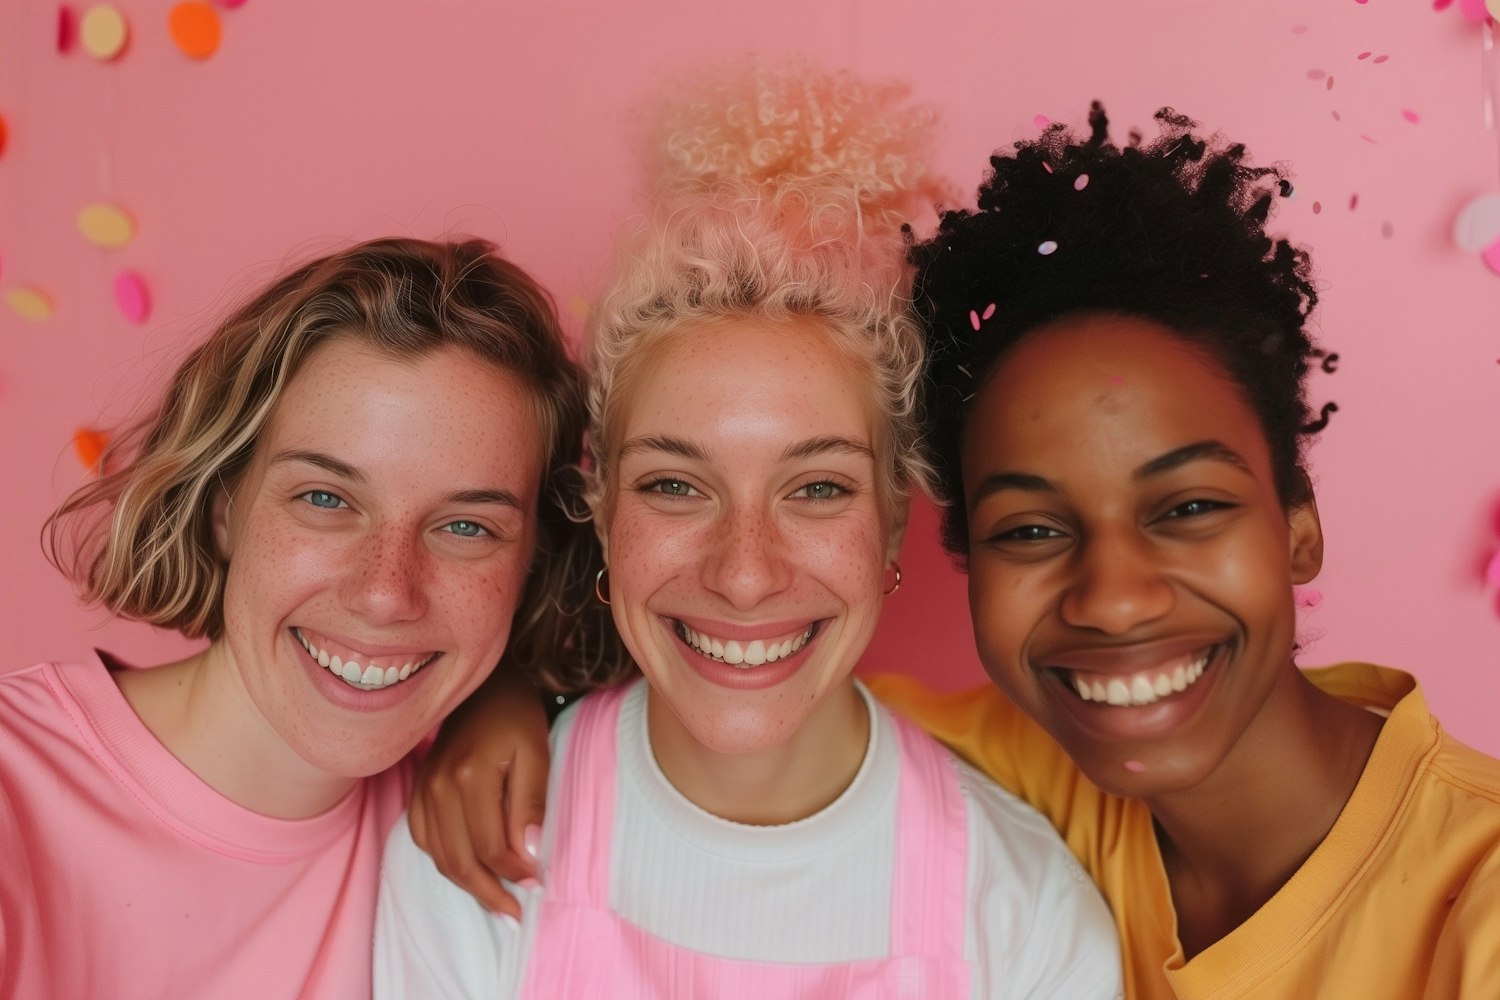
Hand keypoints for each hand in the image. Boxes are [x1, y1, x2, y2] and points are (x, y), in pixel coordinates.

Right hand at [408, 669, 550, 918]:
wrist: (483, 687)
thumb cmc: (516, 716)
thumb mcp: (535, 753)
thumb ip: (531, 804)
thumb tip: (528, 855)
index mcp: (468, 776)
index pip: (491, 846)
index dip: (515, 873)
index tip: (539, 886)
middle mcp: (437, 788)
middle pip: (459, 861)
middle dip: (489, 894)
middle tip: (515, 915)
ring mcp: (423, 790)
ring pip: (440, 857)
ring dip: (468, 885)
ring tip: (497, 903)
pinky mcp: (419, 792)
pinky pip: (425, 840)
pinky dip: (446, 863)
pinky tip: (469, 872)